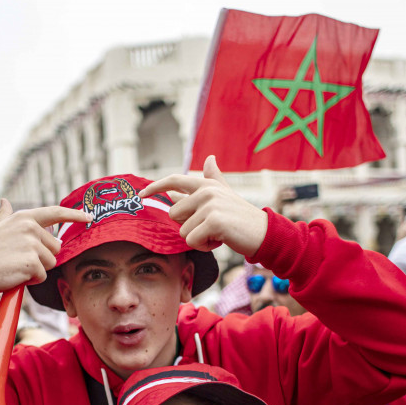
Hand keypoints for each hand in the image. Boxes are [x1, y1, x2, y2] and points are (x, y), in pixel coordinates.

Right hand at [0, 199, 91, 311]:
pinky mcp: (31, 262)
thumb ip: (5, 216)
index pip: (55, 212)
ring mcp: (31, 244)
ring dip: (36, 270)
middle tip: (18, 260)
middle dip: (42, 258)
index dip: (74, 214)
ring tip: (14, 267)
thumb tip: (4, 201)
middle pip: (55, 247)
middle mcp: (30, 227)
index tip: (89, 217)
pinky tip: (14, 275)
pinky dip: (30, 280)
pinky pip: (42, 276)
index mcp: (24, 217)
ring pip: (50, 263)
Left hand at [139, 156, 267, 256]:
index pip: (174, 180)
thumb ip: (214, 178)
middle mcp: (206, 191)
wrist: (264, 233)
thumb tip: (209, 158)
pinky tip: (220, 240)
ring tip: (217, 234)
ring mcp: (210, 204)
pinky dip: (204, 246)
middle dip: (188, 227)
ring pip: (183, 230)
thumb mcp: (226, 194)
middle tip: (210, 228)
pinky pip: (192, 240)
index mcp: (206, 184)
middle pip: (174, 214)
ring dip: (198, 239)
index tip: (141, 194)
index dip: (155, 186)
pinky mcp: (214, 220)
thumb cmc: (241, 217)